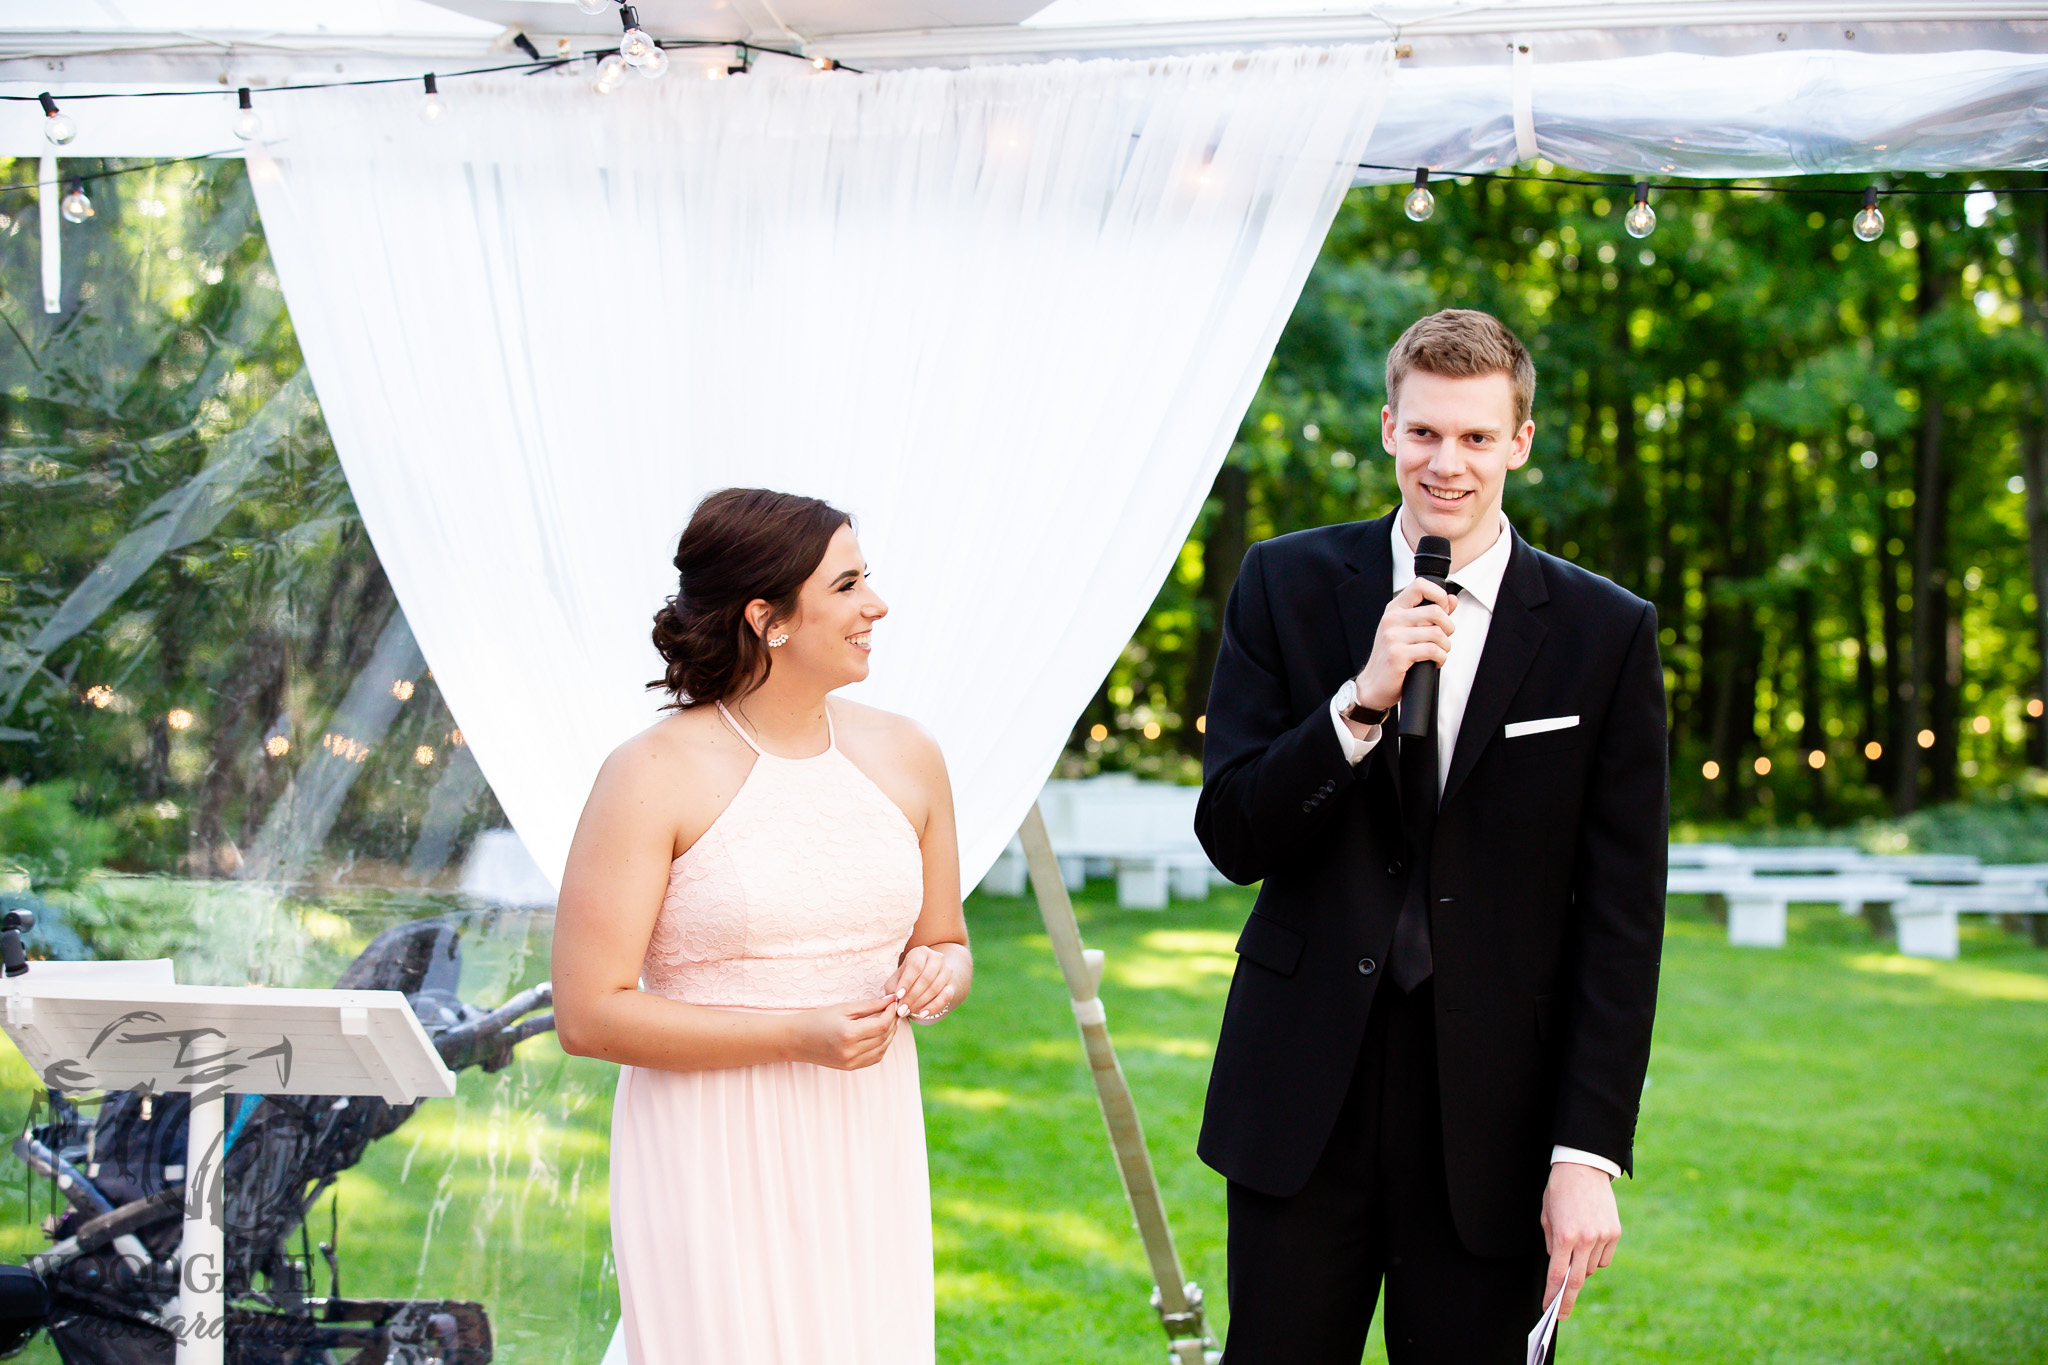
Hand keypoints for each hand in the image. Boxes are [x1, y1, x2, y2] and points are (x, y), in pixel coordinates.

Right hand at [788, 995, 899, 1069]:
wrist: (795, 1040)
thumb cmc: (816, 1020)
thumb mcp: (842, 1008)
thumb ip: (868, 1006)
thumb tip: (889, 1001)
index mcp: (848, 1034)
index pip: (882, 1025)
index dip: (891, 1013)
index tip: (892, 1003)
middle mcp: (851, 1051)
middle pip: (884, 1037)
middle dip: (892, 1022)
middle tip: (892, 1010)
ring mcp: (850, 1062)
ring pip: (882, 1049)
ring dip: (889, 1035)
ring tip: (887, 1021)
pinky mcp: (850, 1068)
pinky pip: (874, 1058)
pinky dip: (881, 1046)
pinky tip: (879, 1035)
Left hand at [885, 945, 956, 1022]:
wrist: (926, 978)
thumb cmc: (906, 978)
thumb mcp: (896, 978)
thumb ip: (892, 988)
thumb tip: (891, 1000)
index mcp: (921, 952)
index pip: (916, 966)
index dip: (907, 982)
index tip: (898, 996)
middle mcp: (936, 958)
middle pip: (926, 978)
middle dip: (912, 996)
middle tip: (901, 1009)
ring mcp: (946, 971)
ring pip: (935, 988)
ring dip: (920, 1003)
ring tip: (908, 1012)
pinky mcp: (952, 985)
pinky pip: (945, 997)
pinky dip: (934, 1007)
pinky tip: (923, 1014)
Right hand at [1352, 578, 1456, 712]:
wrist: (1373, 685)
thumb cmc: (1392, 657)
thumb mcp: (1407, 630)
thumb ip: (1430, 614)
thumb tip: (1452, 600)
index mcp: (1394, 610)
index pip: (1420, 585)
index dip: (1439, 595)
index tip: (1443, 610)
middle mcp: (1391, 620)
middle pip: (1436, 611)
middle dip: (1448, 628)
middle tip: (1443, 639)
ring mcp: (1393, 637)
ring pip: (1437, 633)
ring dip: (1445, 647)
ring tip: (1438, 653)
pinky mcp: (1398, 655)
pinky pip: (1433, 651)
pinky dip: (1441, 659)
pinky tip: (1434, 663)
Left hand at [1541, 1161, 1620, 1317]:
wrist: (1584, 1166)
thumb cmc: (1559, 1190)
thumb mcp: (1546, 1216)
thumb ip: (1551, 1243)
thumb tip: (1558, 1264)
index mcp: (1565, 1236)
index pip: (1557, 1274)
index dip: (1552, 1294)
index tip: (1548, 1307)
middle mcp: (1586, 1239)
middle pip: (1576, 1279)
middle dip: (1566, 1299)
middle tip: (1561, 1314)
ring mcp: (1603, 1237)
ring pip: (1591, 1268)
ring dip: (1580, 1269)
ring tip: (1573, 1254)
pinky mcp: (1615, 1233)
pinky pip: (1604, 1258)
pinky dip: (1595, 1258)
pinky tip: (1588, 1247)